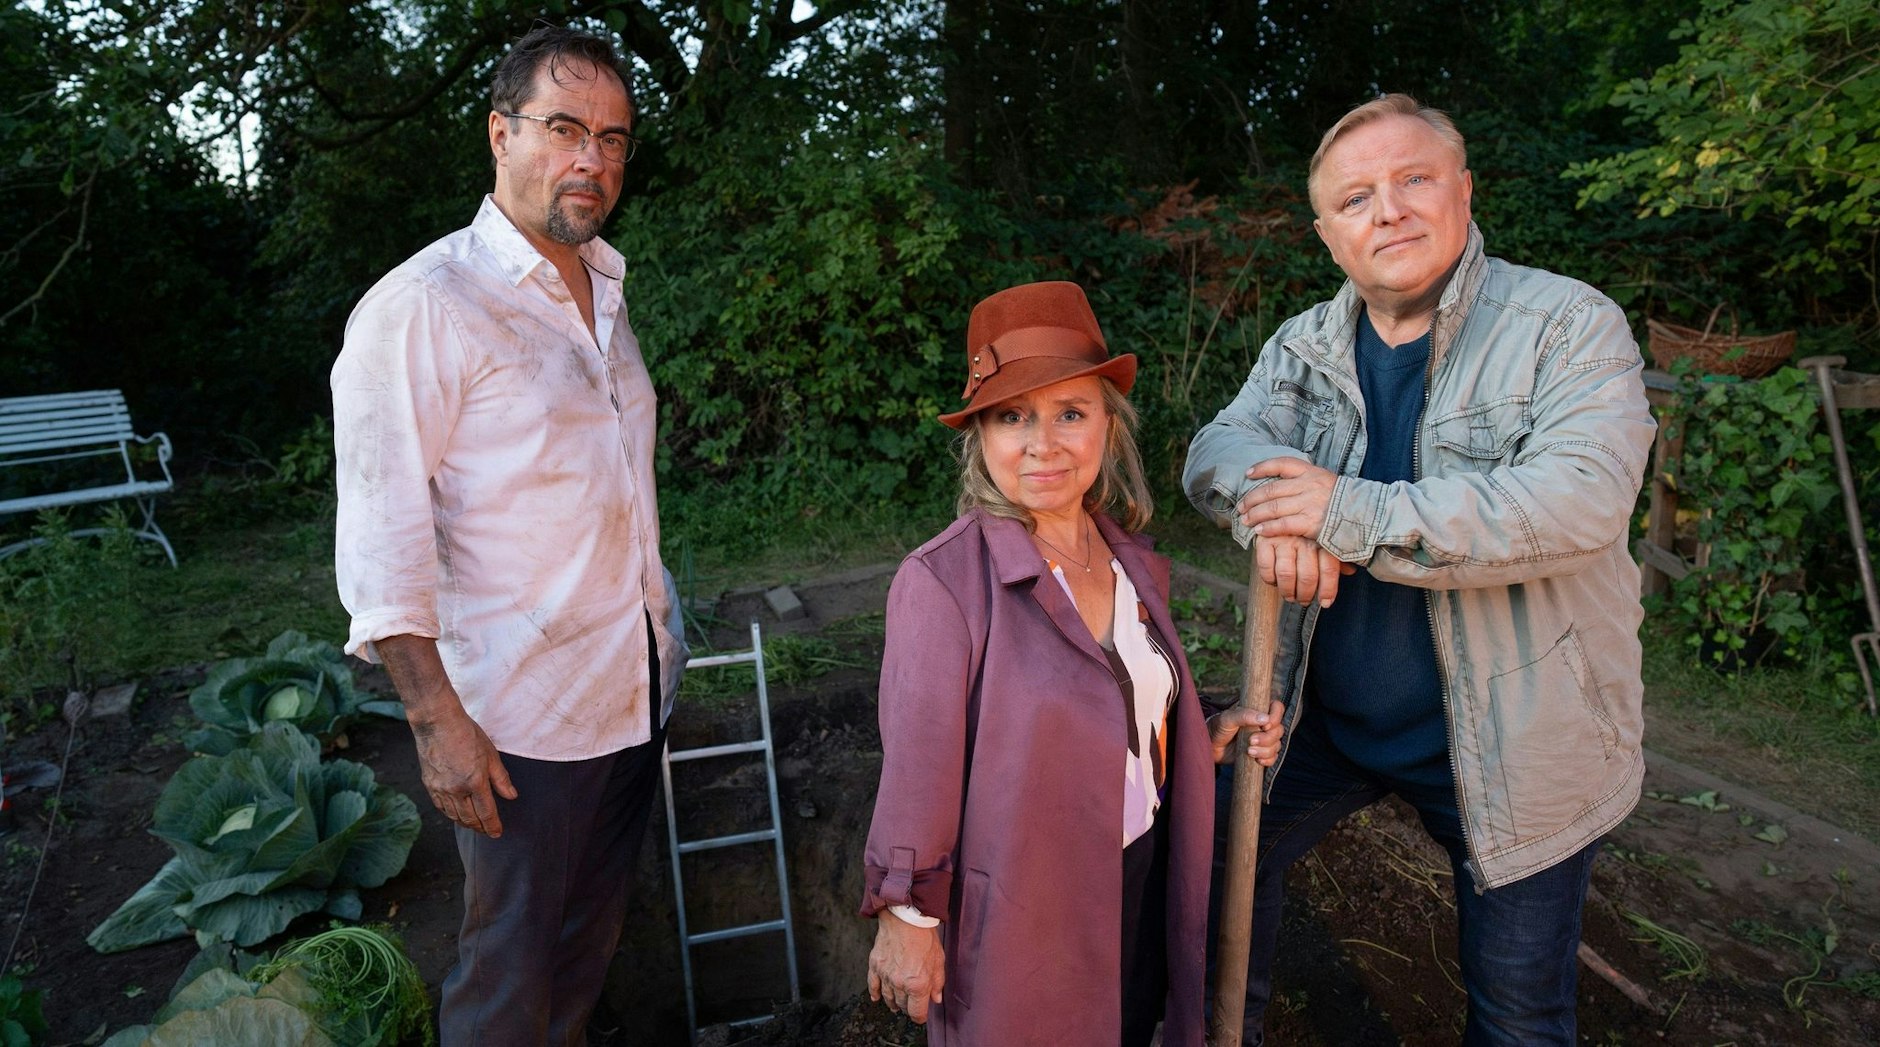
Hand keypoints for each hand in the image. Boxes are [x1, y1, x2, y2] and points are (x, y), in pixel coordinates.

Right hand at [411, 708, 517, 837]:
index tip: (497, 833)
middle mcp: (456, 790)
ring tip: (474, 825)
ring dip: (465, 823)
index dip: (493, 826)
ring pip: (454, 815)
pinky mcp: (429, 785)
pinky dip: (450, 814)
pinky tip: (456, 814)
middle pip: (469, 818)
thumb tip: (512, 796)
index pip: (486, 813)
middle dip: (480, 827)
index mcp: (475, 782)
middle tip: (487, 831)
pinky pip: (441, 807)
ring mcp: (440, 789)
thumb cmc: (467, 734)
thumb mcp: (491, 754)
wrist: (437, 723)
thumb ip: (501, 779)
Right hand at [868, 909, 945, 1022]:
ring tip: (896, 1005)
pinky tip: (876, 998)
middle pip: (902, 1005)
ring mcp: (885, 976)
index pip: (916, 1013)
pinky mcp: (875, 966)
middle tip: (911, 1004)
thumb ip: (937, 983)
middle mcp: (900, 984)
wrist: (906, 918)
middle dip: (908, 1007)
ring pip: (888, 997)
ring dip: (893, 1003)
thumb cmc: (924, 937)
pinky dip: (875, 993)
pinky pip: (873, 985)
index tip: (921, 1015)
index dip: (920, 1016)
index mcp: (918, 985)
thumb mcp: (939, 961)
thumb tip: (935, 998)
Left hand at [1208, 700, 1286, 765]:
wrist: (1210, 747)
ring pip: (1277, 745)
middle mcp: (1262, 724)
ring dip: (1266, 751)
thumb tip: (1264, 718)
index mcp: (1257, 710)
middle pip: (1279, 730)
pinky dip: (1268, 760)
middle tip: (1251, 741)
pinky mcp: (1261, 753)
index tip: (1265, 725)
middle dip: (1267, 738)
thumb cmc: (1217, 728)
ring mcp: (1263, 739)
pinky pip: (1273, 757)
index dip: (1276, 717)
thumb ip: (1244, 715)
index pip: (1277, 708)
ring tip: (1249, 751)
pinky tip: (1257, 760)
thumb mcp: (1227, 718)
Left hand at [1239, 458, 1339, 538]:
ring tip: (1245, 520)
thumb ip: (1307, 482)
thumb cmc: (1346, 502)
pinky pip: (1283, 525)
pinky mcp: (1311, 522)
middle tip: (1241, 507)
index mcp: (1312, 472)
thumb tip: (1283, 484)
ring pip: (1273, 507)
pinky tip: (1259, 532)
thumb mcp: (1328, 483)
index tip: (1248, 474)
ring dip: (1255, 514)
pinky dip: (1268, 528)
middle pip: (1271, 489)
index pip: (1282, 463)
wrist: (1369, 517)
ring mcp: (1310, 503)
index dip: (1263, 467)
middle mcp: (1309, 485)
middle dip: (1252, 499)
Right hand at [1256, 534, 1355, 606]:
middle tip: (1304, 601)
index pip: (1329, 569)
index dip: (1328, 590)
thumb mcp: (1324, 539)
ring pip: (1286, 575)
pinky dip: (1270, 579)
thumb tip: (1350, 571)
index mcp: (1322, 538)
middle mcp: (1304, 538)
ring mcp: (1283, 539)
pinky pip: (1266, 567)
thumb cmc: (1305, 529)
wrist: (1276, 508)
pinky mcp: (1264, 540)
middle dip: (1305, 595)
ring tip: (1289, 596)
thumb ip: (1337, 556)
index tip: (1325, 603)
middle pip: (1308, 576)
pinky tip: (1274, 581)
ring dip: (1288, 591)